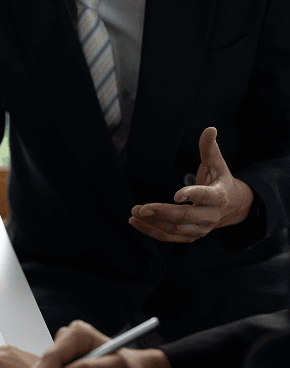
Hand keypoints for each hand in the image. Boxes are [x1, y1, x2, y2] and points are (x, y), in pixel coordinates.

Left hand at [129, 127, 254, 242]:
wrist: (232, 207)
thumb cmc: (220, 182)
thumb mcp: (217, 165)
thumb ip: (210, 148)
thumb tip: (209, 129)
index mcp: (219, 196)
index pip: (206, 197)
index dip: (192, 195)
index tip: (177, 194)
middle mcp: (210, 215)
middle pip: (184, 217)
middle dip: (162, 212)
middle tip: (142, 207)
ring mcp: (200, 229)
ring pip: (174, 229)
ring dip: (152, 222)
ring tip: (135, 213)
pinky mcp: (191, 236)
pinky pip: (169, 237)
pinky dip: (151, 231)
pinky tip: (137, 223)